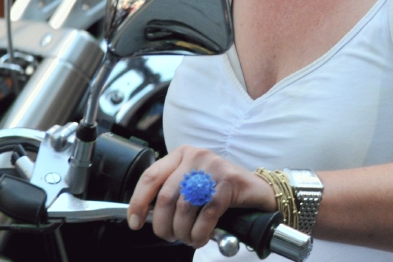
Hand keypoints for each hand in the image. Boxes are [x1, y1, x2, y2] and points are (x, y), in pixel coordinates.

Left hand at [127, 146, 277, 247]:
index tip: (135, 223)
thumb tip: (144, 214)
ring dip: (183, 232)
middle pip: (166, 197)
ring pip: (184, 208)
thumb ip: (171, 191)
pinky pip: (206, 215)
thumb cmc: (220, 190)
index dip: (138, 203)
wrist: (257, 190)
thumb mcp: (192, 183)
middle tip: (170, 236)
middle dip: (163, 225)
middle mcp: (197, 156)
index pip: (151, 177)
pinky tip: (200, 238)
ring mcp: (214, 167)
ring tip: (188, 238)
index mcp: (183, 154)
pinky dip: (199, 233)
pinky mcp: (229, 182)